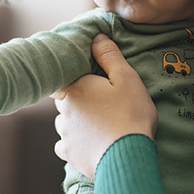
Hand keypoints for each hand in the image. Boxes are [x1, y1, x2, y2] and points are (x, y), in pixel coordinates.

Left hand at [52, 35, 156, 177]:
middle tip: (100, 103)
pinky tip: (89, 143)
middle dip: (78, 100)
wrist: (128, 157)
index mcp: (75, 89)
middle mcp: (63, 110)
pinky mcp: (70, 154)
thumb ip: (109, 55)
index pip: (63, 78)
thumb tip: (96, 36)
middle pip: (65, 100)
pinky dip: (74, 143)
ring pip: (64, 122)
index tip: (86, 82)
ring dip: (75, 122)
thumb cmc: (130, 114)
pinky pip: (65, 145)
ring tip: (99, 124)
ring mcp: (64, 133)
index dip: (74, 79)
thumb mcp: (126, 78)